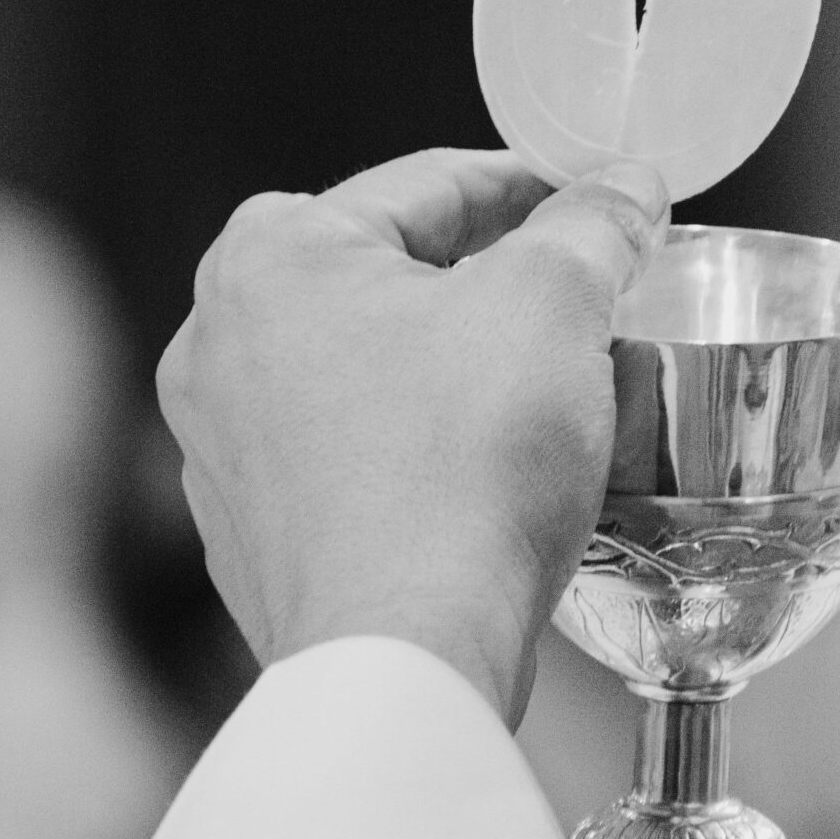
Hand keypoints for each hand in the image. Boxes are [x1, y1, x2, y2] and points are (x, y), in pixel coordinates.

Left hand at [157, 148, 668, 724]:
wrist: (403, 652)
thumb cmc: (463, 461)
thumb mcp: (554, 303)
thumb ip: (593, 225)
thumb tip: (625, 189)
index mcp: (269, 254)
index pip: (428, 186)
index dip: (533, 186)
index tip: (599, 206)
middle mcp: (214, 343)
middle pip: (387, 279)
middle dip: (484, 283)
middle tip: (578, 300)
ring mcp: (219, 450)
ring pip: (363, 373)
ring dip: (447, 370)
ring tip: (538, 394)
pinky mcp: (248, 539)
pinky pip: (346, 463)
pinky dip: (412, 455)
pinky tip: (478, 480)